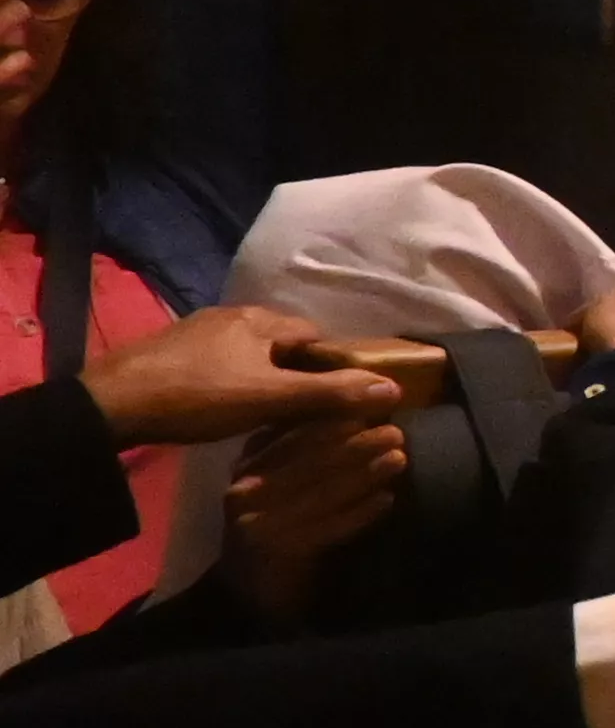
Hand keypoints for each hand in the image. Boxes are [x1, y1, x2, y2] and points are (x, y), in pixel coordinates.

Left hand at [81, 306, 401, 449]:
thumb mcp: (270, 399)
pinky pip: (216, 360)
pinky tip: (219, 405)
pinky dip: (228, 379)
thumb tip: (392, 389)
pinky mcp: (168, 350)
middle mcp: (230, 315)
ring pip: (246, 351)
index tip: (335, 398)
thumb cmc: (197, 397)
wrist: (110, 404)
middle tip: (300, 411)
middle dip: (296, 371)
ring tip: (263, 412)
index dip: (331, 365)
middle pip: (280, 342)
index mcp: (260, 321)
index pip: (315, 336)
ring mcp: (195, 331)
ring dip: (260, 375)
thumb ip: (329, 394)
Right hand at [224, 417, 407, 612]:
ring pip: (320, 491)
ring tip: (399, 460)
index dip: (335, 416)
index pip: (293, 432)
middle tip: (396, 433)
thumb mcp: (286, 479)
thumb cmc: (283, 523)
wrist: (255, 589)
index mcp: (248, 463)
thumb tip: (364, 407)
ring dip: (363, 473)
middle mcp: (245, 489)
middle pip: (308, 458)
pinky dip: (359, 512)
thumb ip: (311, 447)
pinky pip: (326, 528)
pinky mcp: (275, 551)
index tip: (375, 404)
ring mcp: (255, 521)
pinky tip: (386, 500)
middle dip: (356, 442)